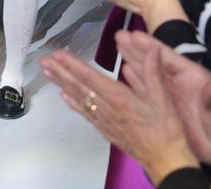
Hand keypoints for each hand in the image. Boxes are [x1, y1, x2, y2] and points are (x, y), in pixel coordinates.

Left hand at [40, 47, 198, 182]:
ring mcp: (104, 120)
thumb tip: (153, 50)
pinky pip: (85, 113)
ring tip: (48, 73)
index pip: (90, 77)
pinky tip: (64, 96)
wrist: (165, 159)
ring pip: (78, 98)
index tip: (59, 55)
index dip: (72, 64)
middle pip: (78, 87)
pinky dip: (73, 103)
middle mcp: (107, 109)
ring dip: (62, 83)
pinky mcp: (105, 129)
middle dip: (60, 72)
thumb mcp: (164, 98)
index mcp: (119, 98)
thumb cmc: (165, 131)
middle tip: (45, 61)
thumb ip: (153, 72)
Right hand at [115, 31, 210, 165]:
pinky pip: (146, 89)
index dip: (150, 46)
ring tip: (118, 46)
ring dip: (132, 59)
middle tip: (119, 35)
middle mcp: (178, 82)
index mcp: (192, 78)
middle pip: (154, 61)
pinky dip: (135, 79)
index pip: (168, 58)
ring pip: (148, 72)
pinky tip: (125, 70)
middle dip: (136, 48)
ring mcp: (170, 93)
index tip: (134, 34)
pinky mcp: (165, 106)